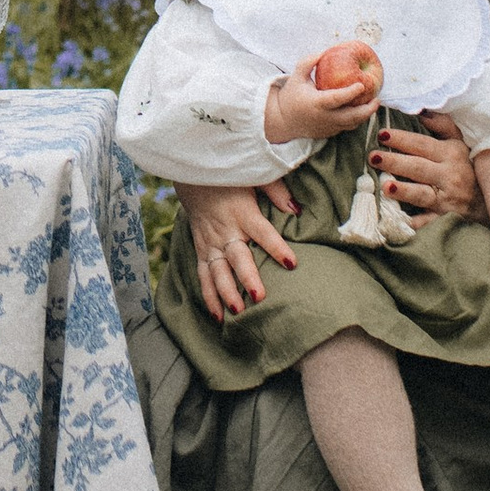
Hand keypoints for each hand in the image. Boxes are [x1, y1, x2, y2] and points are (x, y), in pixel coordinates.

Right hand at [177, 179, 300, 319]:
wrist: (193, 174)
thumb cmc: (231, 177)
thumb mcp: (254, 176)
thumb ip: (276, 191)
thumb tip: (296, 210)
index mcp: (243, 212)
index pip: (263, 232)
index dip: (276, 247)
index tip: (292, 263)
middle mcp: (226, 230)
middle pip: (237, 257)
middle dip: (247, 278)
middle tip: (259, 298)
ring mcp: (211, 242)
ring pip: (217, 271)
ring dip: (226, 292)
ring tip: (237, 312)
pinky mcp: (201, 249)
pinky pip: (203, 276)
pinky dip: (209, 296)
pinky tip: (218, 315)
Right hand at [264, 58, 385, 147]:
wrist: (283, 121)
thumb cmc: (291, 96)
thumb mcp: (296, 77)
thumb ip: (308, 63)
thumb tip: (324, 52)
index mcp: (316, 103)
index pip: (337, 99)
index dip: (351, 93)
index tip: (362, 85)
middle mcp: (325, 117)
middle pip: (351, 117)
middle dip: (367, 110)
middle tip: (377, 99)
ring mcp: (328, 127)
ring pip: (352, 124)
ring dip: (365, 115)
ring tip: (373, 103)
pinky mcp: (330, 133)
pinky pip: (347, 127)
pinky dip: (356, 119)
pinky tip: (362, 110)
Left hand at [377, 113, 481, 224]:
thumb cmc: (469, 168)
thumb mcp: (460, 143)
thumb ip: (443, 126)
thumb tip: (422, 112)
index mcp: (450, 154)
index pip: (422, 145)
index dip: (403, 139)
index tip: (382, 135)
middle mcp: (448, 176)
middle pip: (418, 167)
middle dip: (395, 162)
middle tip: (374, 157)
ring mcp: (447, 199)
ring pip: (422, 194)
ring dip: (404, 191)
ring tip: (385, 186)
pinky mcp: (445, 218)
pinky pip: (429, 222)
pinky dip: (416, 224)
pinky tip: (401, 222)